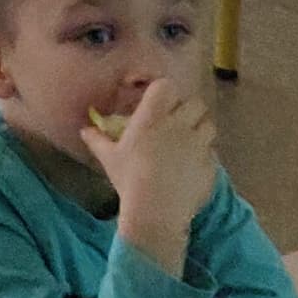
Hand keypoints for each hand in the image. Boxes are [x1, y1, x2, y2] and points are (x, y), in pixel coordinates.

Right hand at [83, 74, 221, 267]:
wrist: (156, 211)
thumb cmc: (129, 179)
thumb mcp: (109, 158)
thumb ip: (97, 139)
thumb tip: (85, 130)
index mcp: (153, 117)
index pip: (166, 86)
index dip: (165, 92)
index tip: (158, 103)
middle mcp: (179, 125)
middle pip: (195, 103)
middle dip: (188, 110)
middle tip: (177, 122)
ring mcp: (199, 144)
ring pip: (209, 125)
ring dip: (201, 129)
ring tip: (190, 142)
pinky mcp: (211, 163)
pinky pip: (213, 152)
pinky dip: (206, 155)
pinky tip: (193, 167)